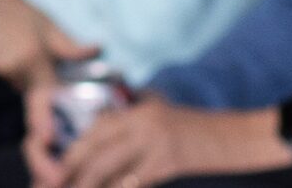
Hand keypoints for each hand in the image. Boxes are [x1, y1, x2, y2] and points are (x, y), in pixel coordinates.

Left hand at [46, 97, 289, 187]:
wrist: (241, 136)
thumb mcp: (164, 112)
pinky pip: (134, 182)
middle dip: (72, 172)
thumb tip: (103, 130)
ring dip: (89, 185)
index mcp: (137, 111)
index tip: (55, 171)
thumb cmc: (200, 129)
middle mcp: (141, 124)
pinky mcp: (170, 162)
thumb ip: (134, 115)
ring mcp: (155, 143)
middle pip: (96, 150)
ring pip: (111, 169)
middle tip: (51, 186)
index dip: (73, 152)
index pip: (95, 132)